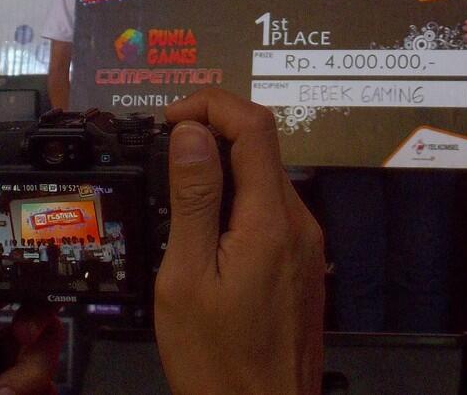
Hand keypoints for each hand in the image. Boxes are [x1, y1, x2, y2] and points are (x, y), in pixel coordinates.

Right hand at [156, 88, 323, 394]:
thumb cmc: (218, 361)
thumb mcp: (187, 278)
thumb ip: (192, 200)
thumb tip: (191, 132)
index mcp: (271, 220)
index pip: (254, 125)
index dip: (210, 105)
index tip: (169, 119)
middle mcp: (299, 222)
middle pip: (262, 146)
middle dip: (212, 131)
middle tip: (163, 147)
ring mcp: (304, 244)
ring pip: (265, 177)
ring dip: (223, 166)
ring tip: (175, 187)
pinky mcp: (301, 264)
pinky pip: (269, 210)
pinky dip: (236, 198)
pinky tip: (204, 226)